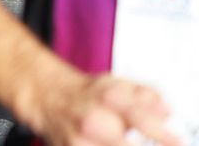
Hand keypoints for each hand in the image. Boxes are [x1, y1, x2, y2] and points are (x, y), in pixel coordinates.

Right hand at [26, 72, 178, 145]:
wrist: (47, 96)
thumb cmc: (87, 93)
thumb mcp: (116, 84)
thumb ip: (145, 95)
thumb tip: (167, 111)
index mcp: (108, 98)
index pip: (139, 116)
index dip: (162, 133)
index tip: (177, 142)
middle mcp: (93, 120)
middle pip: (122, 144)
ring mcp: (80, 141)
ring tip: (119, 141)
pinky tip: (107, 144)